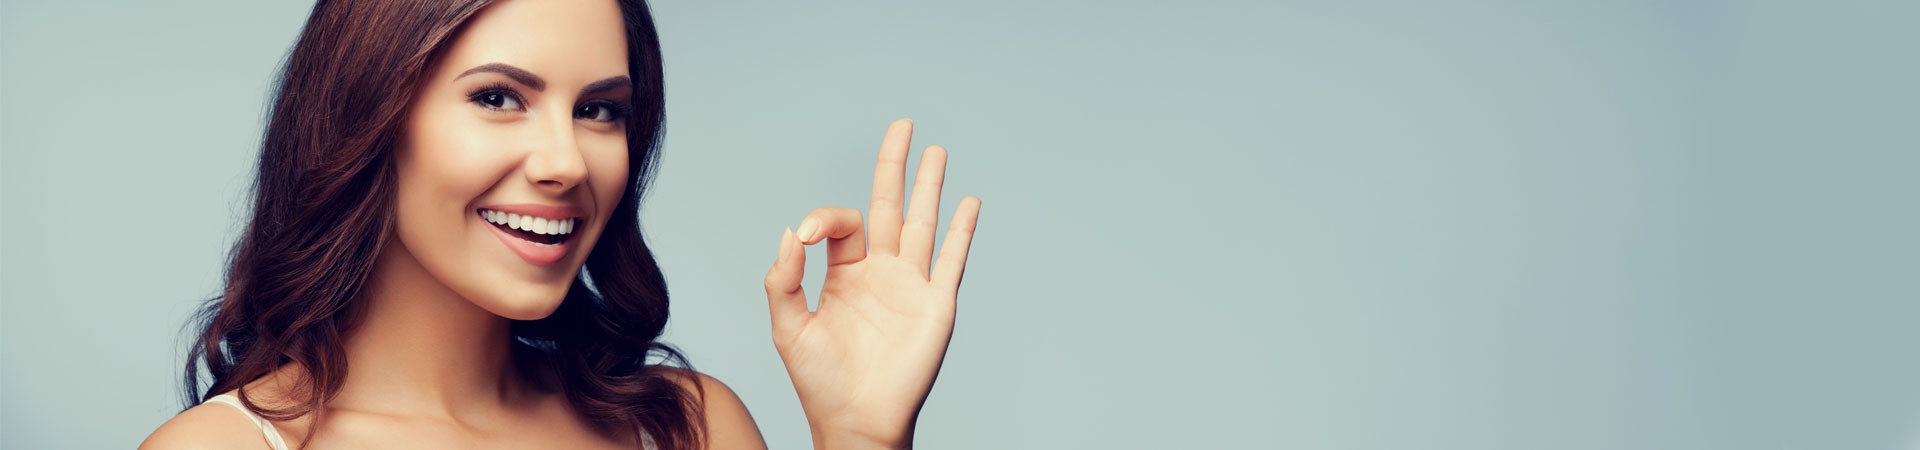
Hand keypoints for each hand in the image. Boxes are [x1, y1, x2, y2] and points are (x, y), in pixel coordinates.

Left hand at [762, 119, 980, 449]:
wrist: (855, 421)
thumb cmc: (820, 381)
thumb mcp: (787, 328)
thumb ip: (783, 279)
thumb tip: (792, 231)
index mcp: (845, 274)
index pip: (844, 223)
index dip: (825, 218)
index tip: (806, 236)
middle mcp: (881, 273)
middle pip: (891, 206)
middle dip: (895, 165)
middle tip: (902, 125)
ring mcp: (911, 286)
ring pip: (923, 224)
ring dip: (930, 186)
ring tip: (936, 150)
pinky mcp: (935, 305)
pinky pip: (951, 261)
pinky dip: (961, 232)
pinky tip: (968, 203)